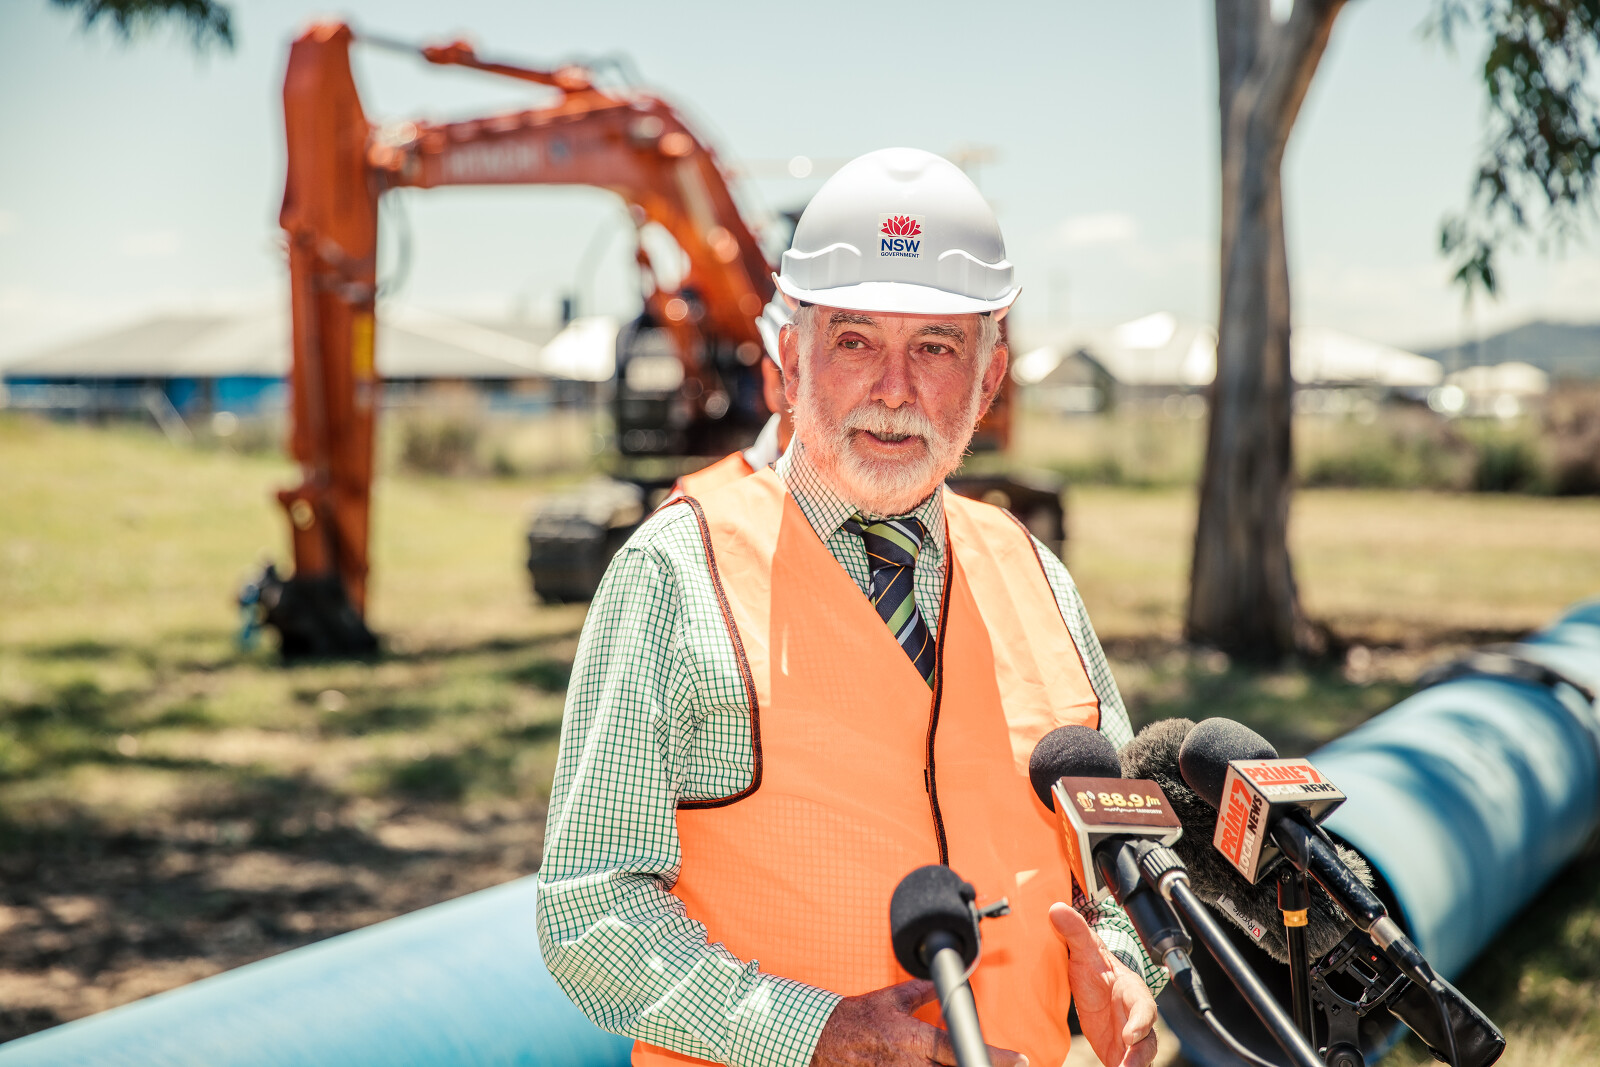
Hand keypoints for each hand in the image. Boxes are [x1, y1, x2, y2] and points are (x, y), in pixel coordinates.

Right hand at [810, 978, 1027, 1066]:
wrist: (818, 1039)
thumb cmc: (855, 1018)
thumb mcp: (891, 999)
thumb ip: (922, 992)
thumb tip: (946, 981)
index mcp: (914, 1037)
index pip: (961, 1048)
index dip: (995, 1057)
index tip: (1021, 1061)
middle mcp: (909, 1063)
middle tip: (999, 1065)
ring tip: (972, 1063)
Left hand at [1051, 903, 1158, 1066]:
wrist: (1095, 986)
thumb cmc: (1095, 970)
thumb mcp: (1084, 952)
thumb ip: (1074, 933)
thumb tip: (1056, 909)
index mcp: (1132, 992)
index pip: (1143, 1007)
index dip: (1140, 1021)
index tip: (1129, 1034)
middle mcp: (1136, 1017)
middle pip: (1147, 1039)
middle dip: (1141, 1053)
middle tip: (1129, 1066)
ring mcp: (1130, 1037)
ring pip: (1140, 1056)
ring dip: (1133, 1065)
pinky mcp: (1119, 1052)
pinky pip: (1125, 1064)